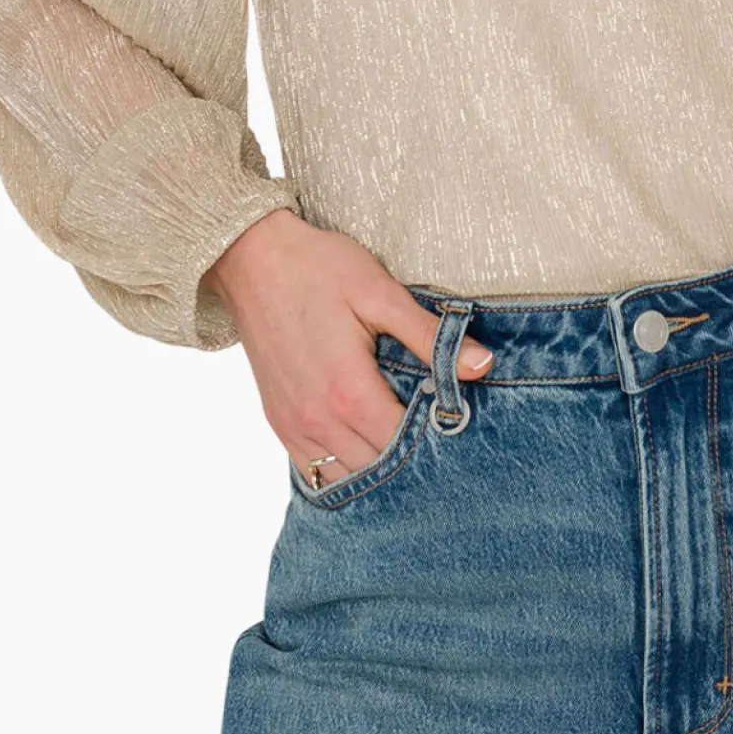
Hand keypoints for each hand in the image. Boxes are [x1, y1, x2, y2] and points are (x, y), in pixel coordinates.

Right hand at [203, 208, 492, 484]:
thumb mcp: (380, 293)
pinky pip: (314, 470)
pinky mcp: (278, 421)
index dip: (437, 438)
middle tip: (440, 435)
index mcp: (348, 391)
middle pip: (378, 467)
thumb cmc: (317, 268)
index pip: (405, 443)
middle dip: (412, 458)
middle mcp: (318, 419)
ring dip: (378, 467)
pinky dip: (343, 468)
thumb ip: (429, 336)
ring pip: (346, 476)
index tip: (458, 423)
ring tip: (406, 444)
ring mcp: (293, 425)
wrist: (250, 257)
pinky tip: (366, 449)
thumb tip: (482, 365)